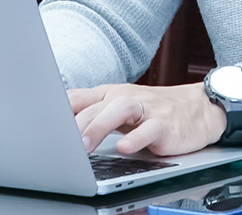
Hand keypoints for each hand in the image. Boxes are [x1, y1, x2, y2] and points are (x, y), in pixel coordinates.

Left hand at [68, 82, 225, 155]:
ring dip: (99, 127)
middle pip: (95, 107)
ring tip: (85, 146)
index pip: (78, 98)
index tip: (43, 126)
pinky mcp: (165, 124)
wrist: (199, 108)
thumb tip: (60, 125)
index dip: (59, 111)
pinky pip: (149, 129)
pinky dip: (137, 138)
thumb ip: (94, 113)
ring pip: (118, 111)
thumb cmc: (154, 109)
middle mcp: (125, 97)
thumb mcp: (120, 108)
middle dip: (76, 126)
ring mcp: (146, 109)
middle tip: (60, 145)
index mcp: (109, 94)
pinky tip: (126, 148)